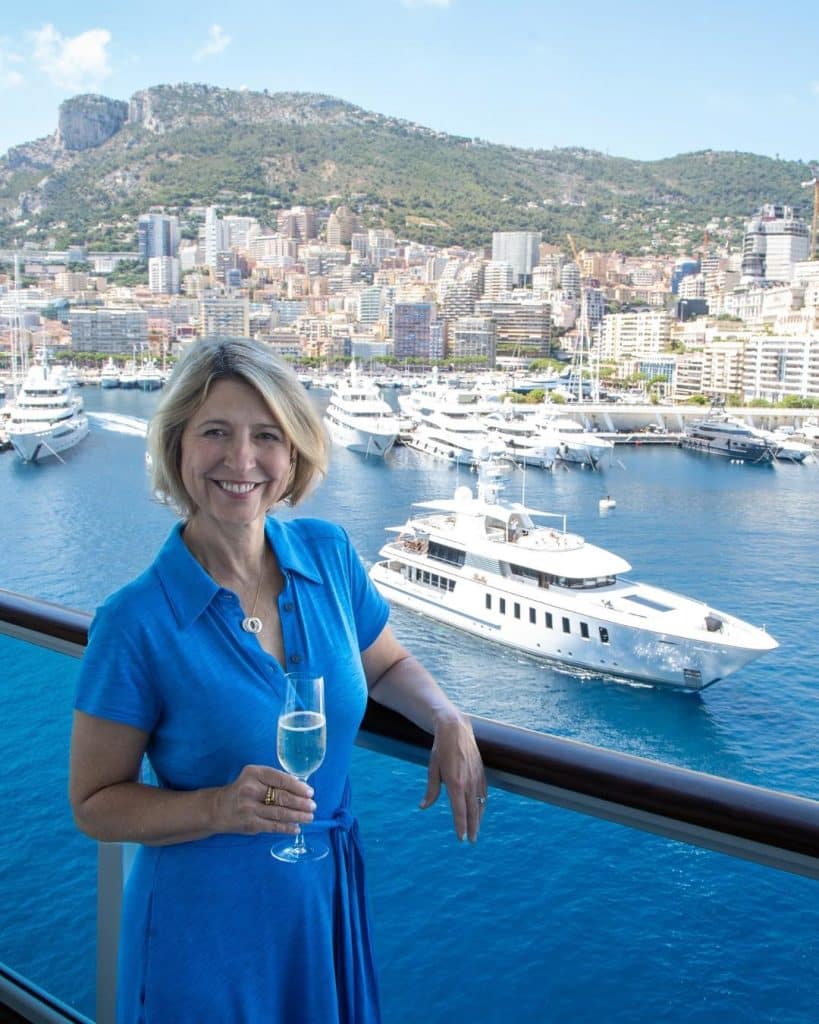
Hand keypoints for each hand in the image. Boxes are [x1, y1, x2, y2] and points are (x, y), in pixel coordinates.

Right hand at [209, 764, 316, 835]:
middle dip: (301, 803)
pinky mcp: (250, 824)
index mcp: (254, 773)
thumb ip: (273, 780)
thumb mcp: (254, 777)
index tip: (310, 792)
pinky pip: (273, 826)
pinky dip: (287, 828)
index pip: (281, 779)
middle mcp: (251, 789)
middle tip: (313, 806)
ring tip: (309, 817)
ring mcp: (250, 808)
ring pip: (280, 812)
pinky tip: (296, 829)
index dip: (298, 787)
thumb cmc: (242, 790)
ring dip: (298, 816)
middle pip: (282, 796)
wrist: (217, 808)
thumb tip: (300, 787)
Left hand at [420, 713, 486, 841]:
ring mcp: (477, 777)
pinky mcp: (481, 772)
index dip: (460, 826)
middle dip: (472, 827)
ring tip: (476, 830)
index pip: (459, 810)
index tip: (461, 838)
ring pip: (480, 803)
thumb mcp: (433, 769)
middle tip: (471, 840)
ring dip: (479, 818)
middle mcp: (468, 782)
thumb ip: (431, 790)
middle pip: (472, 810)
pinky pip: (484, 793)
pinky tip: (481, 810)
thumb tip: (423, 806)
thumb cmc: (441, 749)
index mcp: (455, 782)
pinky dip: (483, 804)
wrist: (456, 729)